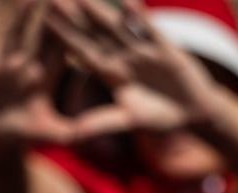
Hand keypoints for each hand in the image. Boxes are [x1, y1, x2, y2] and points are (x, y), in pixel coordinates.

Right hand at [0, 0, 76, 143]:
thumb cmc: (29, 137)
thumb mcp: (57, 135)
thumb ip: (79, 133)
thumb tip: (103, 131)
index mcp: (45, 79)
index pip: (59, 54)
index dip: (69, 37)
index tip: (80, 18)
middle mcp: (24, 67)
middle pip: (38, 38)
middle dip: (47, 18)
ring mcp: (2, 65)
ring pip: (13, 35)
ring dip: (20, 18)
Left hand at [46, 0, 223, 138]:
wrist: (193, 112)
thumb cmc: (160, 118)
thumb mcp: (130, 120)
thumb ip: (102, 123)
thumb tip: (72, 135)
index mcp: (110, 73)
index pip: (82, 52)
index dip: (64, 37)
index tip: (44, 22)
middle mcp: (122, 57)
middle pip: (94, 34)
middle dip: (75, 17)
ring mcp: (141, 49)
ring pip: (117, 26)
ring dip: (101, 11)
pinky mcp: (163, 46)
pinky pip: (149, 28)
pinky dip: (140, 16)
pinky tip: (128, 0)